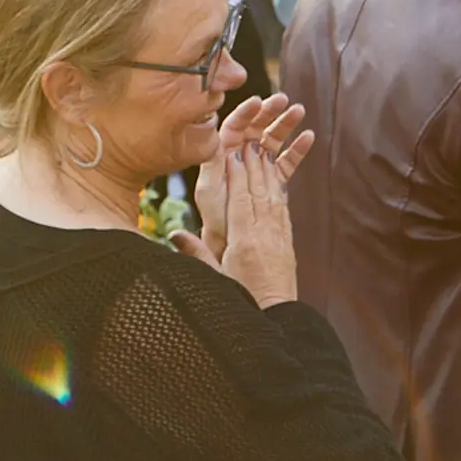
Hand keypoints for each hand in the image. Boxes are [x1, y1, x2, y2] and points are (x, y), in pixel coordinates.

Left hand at [195, 92, 313, 256]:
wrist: (227, 241)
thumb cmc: (215, 217)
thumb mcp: (209, 191)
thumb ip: (214, 169)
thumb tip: (223, 143)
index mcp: (222, 156)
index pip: (233, 127)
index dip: (245, 113)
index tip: (258, 102)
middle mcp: (239, 157)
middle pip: (254, 128)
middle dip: (269, 112)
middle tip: (283, 100)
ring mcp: (257, 167)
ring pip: (272, 140)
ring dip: (285, 124)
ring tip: (299, 110)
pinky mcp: (272, 180)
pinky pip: (285, 161)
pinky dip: (297, 149)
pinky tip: (309, 137)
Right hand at [209, 139, 298, 305]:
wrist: (279, 319)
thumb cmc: (243, 302)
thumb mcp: (215, 279)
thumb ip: (196, 254)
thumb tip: (173, 235)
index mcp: (244, 242)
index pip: (240, 200)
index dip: (237, 174)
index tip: (233, 152)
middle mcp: (264, 235)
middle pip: (258, 192)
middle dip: (253, 165)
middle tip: (249, 142)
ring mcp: (278, 237)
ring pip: (273, 197)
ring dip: (268, 172)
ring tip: (264, 150)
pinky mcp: (287, 243)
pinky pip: (282, 210)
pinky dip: (278, 190)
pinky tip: (276, 178)